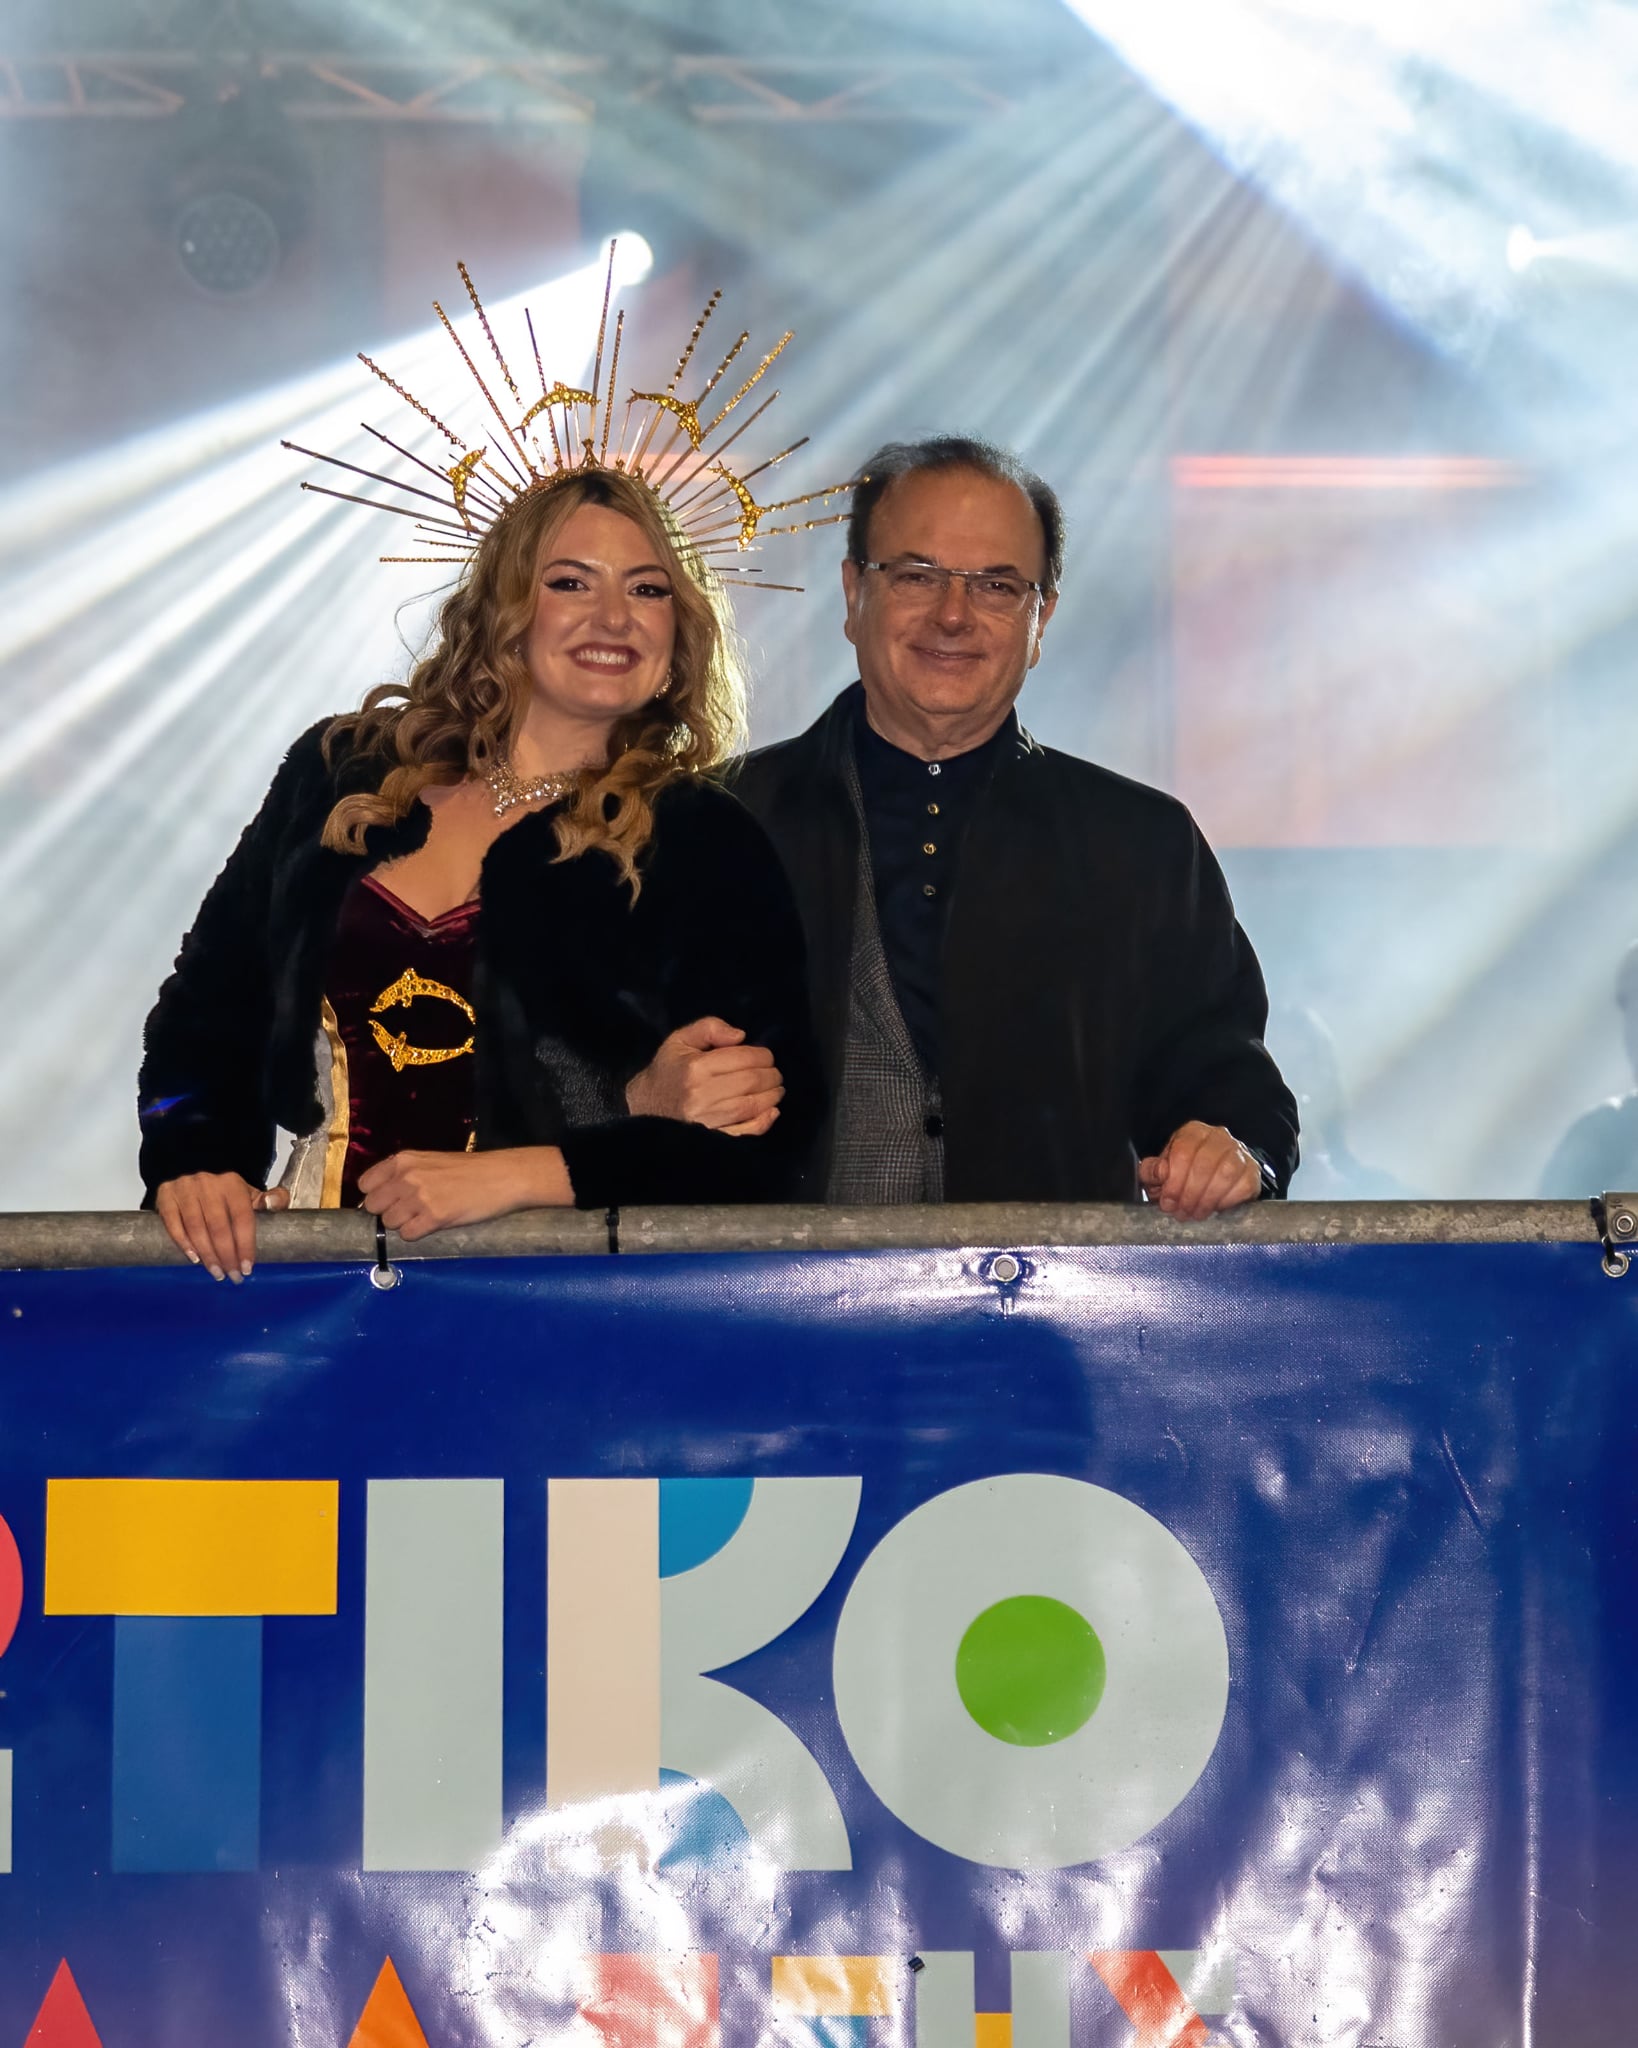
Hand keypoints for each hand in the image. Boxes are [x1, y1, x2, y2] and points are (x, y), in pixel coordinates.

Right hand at [155, 1172, 289, 1280]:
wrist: (192, 1168)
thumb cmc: (225, 1191)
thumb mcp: (249, 1192)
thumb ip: (270, 1199)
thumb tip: (276, 1202)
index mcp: (232, 1184)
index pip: (241, 1218)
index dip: (245, 1245)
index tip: (247, 1268)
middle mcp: (208, 1184)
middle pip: (218, 1226)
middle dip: (226, 1255)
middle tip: (232, 1276)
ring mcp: (185, 1189)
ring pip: (196, 1228)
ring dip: (207, 1255)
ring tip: (216, 1273)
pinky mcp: (166, 1196)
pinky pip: (173, 1224)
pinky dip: (183, 1243)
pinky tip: (194, 1259)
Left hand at [357, 1146, 572, 1240]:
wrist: (502, 1176)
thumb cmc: (468, 1170)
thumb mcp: (430, 1162)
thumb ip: (403, 1175)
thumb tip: (378, 1199)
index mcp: (403, 1160)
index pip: (366, 1184)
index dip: (375, 1196)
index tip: (389, 1201)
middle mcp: (407, 1176)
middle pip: (374, 1207)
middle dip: (387, 1213)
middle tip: (409, 1213)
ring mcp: (420, 1197)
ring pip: (390, 1223)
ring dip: (404, 1225)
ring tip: (425, 1218)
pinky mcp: (435, 1216)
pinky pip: (408, 1235)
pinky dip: (417, 1234)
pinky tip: (433, 1225)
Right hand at [625, 1016, 782, 1137]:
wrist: (646, 1107)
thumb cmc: (668, 1071)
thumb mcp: (680, 1040)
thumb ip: (710, 1028)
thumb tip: (741, 1036)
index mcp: (696, 1068)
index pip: (744, 1058)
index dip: (763, 1055)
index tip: (766, 1056)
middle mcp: (702, 1095)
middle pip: (753, 1081)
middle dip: (772, 1074)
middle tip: (774, 1073)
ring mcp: (708, 1120)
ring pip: (753, 1105)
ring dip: (772, 1096)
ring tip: (775, 1089)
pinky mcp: (713, 1138)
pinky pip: (746, 1132)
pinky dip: (764, 1122)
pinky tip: (771, 1111)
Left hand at [1138, 1122, 1263, 1218]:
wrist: (1216, 1174)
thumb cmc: (1186, 1172)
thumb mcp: (1163, 1169)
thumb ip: (1153, 1171)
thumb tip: (1157, 1173)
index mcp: (1193, 1132)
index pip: (1183, 1152)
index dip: (1173, 1182)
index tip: (1168, 1202)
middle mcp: (1218, 1136)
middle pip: (1204, 1164)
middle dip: (1189, 1194)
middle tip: (1181, 1212)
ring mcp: (1239, 1152)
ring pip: (1225, 1174)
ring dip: (1207, 1200)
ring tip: (1196, 1213)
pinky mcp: (1252, 1170)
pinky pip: (1242, 1186)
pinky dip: (1226, 1201)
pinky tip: (1215, 1208)